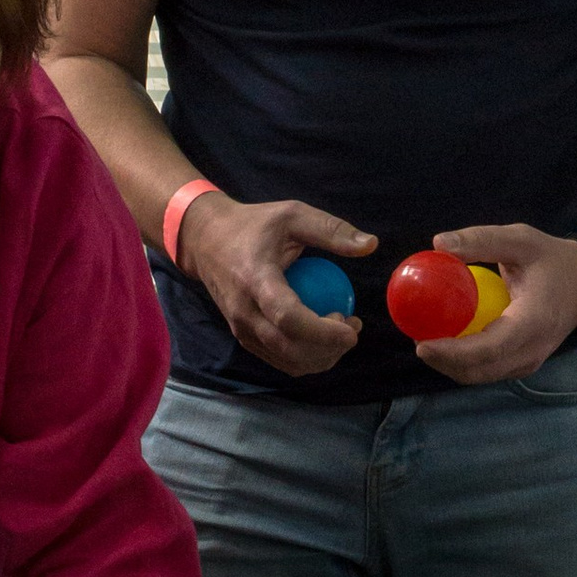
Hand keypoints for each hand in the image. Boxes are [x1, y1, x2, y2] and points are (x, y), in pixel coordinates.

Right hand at [179, 193, 373, 377]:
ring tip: (340, 331)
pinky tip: (322, 337)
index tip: (351, 328)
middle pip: (290, 349)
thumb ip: (331, 230)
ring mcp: (241, 329)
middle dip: (329, 349)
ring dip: (321, 357)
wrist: (205, 240)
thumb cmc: (252, 226)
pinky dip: (306, 357)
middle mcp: (244, 311)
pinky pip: (279, 359)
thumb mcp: (292, 215)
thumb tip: (370, 245)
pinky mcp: (244, 337)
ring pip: (286, 361)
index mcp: (255, 279)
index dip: (323, 332)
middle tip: (352, 327)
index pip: (288, 318)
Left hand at [415, 225, 576, 384]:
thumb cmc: (552, 258)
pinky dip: (465, 363)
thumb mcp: (520, 239)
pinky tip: (447, 343)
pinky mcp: (525, 362)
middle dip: (444, 363)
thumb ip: (481, 240)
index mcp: (534, 322)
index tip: (422, 344)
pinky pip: (489, 370)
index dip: (452, 353)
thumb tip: (437, 244)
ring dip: (452, 366)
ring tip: (427, 342)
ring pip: (483, 375)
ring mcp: (531, 360)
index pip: (489, 349)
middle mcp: (534, 350)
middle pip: (480, 371)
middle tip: (416, 340)